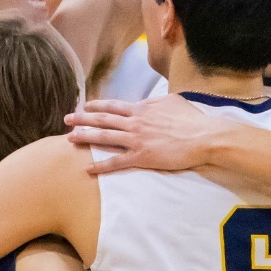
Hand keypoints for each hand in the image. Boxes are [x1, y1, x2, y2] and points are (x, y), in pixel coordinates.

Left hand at [66, 95, 232, 171]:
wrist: (203, 137)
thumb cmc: (192, 120)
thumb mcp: (172, 102)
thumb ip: (156, 102)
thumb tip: (148, 102)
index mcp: (142, 109)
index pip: (114, 106)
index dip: (97, 106)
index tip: (85, 106)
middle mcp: (135, 122)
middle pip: (103, 120)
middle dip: (82, 119)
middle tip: (67, 119)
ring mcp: (136, 140)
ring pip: (105, 138)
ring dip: (85, 137)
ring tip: (70, 138)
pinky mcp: (142, 157)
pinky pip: (116, 161)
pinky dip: (101, 165)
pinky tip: (88, 168)